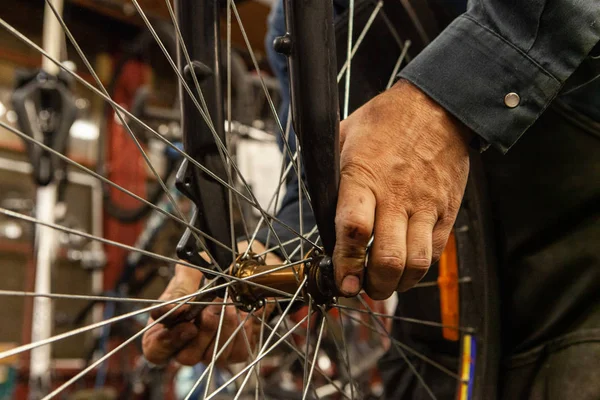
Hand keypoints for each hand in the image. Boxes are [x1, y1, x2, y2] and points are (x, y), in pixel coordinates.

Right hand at [142, 242, 277, 365]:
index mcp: (167, 327)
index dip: (166, 340)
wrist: (241, 273)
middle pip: (186, 358)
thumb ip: (180, 287)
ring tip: (231, 305)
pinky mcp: (235, 352)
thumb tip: (173, 308)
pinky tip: (244, 313)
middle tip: (210, 310)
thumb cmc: (210, 272)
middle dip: (202, 331)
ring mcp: (211, 352)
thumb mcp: (192, 271)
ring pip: (213, 356)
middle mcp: (187, 345)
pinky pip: (238, 353)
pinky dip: (243, 330)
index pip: (155, 350)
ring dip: (224, 327)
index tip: (184, 317)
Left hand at [333, 80, 471, 298]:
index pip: (353, 229)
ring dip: (397, 284)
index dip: (345, 263)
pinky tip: (406, 266)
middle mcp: (396, 196)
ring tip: (384, 282)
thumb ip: (328, 170)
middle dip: (372, 285)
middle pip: (388, 258)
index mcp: (364, 176)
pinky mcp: (446, 211)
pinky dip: (419, 269)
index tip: (341, 280)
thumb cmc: (387, 121)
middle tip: (362, 287)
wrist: (438, 107)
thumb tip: (313, 197)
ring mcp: (425, 205)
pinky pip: (434, 252)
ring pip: (415, 264)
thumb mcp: (345, 134)